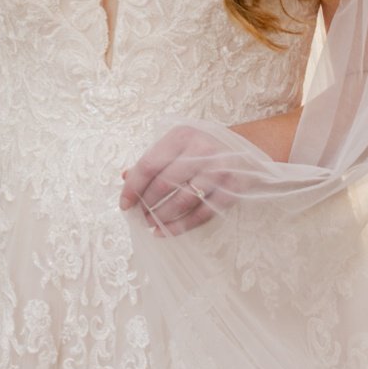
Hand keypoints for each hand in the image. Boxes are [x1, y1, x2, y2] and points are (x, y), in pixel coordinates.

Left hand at [118, 124, 235, 235]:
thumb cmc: (200, 148)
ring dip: (163, 217)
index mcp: (181, 137)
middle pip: (165, 184)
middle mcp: (201, 151)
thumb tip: (126, 177)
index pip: (149, 165)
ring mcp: (218, 170)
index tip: (124, 204)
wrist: (243, 150)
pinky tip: (167, 231)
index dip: (133, 188)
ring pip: (184, 201)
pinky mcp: (232, 189)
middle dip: (148, 205)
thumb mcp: (176, 145)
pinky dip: (182, 226)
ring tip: (151, 225)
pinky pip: (203, 213)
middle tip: (139, 216)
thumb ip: (152, 160)